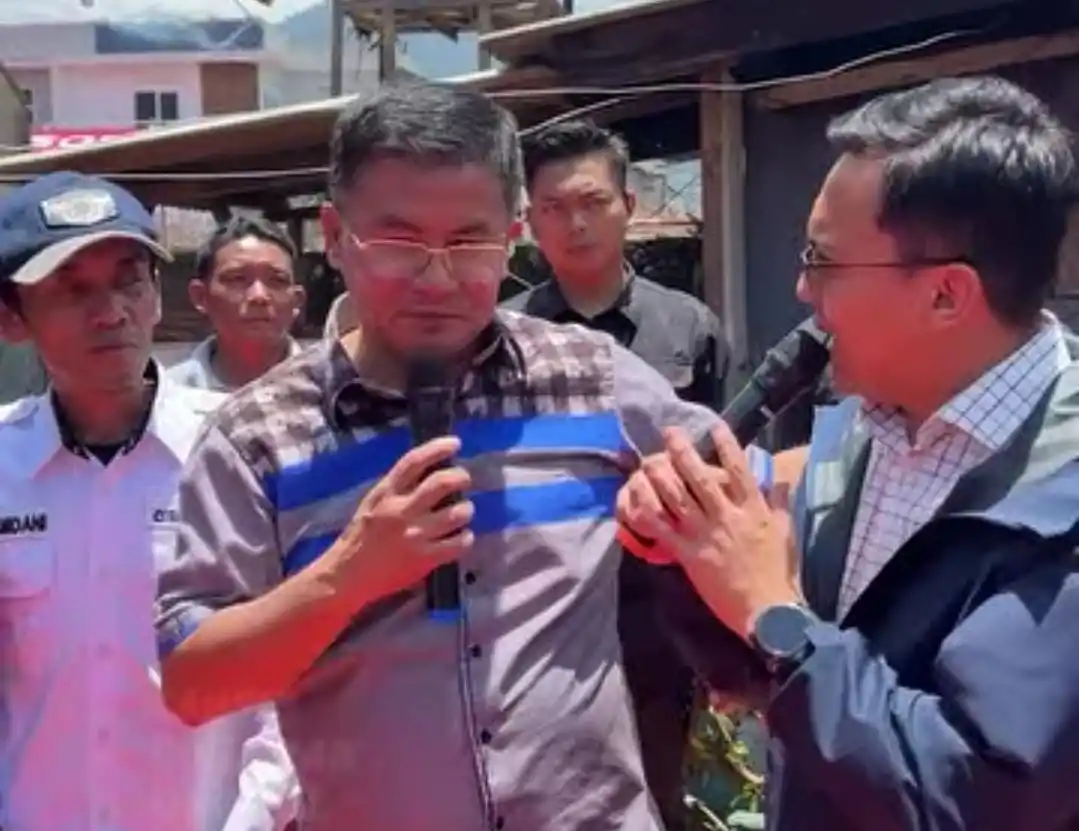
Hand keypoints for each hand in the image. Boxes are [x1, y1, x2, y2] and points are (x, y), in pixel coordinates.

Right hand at [328, 436, 473, 607]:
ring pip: (457, 513)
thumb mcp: (373, 503)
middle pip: (441, 483)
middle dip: (460, 477)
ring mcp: (415, 535)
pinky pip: (459, 543)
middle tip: (465, 480)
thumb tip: (429, 472)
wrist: (348, 575)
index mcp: (386, 493)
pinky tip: (461, 537)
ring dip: (467, 509)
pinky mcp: (425, 559)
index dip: (437, 448)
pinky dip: (466, 537)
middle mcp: (402, 510)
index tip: (455, 443)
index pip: (414, 461)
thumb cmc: (361, 537)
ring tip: (464, 512)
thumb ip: (397, 489)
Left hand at [617, 424, 800, 640]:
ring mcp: (705, 534)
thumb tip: (782, 477)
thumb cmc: (778, 571)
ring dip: (660, 475)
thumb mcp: (784, 530)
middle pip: (699, 477)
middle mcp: (726, 516)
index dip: (725, 444)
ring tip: (648, 460)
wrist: (768, 610)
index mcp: (752, 508)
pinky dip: (646, 512)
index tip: (713, 424)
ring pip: (677, 497)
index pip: (738, 469)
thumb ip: (779, 501)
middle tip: (669, 433)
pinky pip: (662, 528)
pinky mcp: (688, 554)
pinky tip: (636, 498)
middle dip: (682, 451)